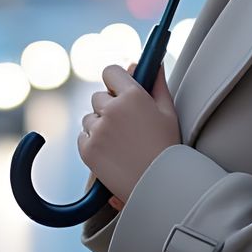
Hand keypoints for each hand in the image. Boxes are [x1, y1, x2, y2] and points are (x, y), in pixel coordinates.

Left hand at [77, 58, 180, 207]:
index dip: (115, 80)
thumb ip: (158, 84)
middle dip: (109, 107)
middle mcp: (111, 110)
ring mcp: (97, 130)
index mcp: (133, 96)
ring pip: (90, 118)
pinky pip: (83, 137)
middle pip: (99, 97)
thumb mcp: (168, 112)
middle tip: (127, 126)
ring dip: (100, 126)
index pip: (111, 71)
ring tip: (122, 144)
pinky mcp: (87, 149)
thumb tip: (153, 65)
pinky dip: (94, 143)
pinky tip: (113, 153)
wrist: (160, 187)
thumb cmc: (168, 148)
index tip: (120, 89)